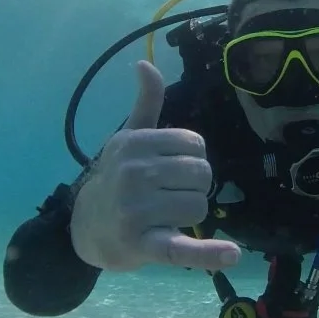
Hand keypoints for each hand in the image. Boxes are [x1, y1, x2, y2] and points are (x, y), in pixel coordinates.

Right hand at [69, 61, 242, 272]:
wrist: (87, 227)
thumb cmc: (117, 179)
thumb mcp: (128, 138)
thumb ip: (145, 103)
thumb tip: (144, 63)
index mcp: (134, 144)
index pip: (194, 144)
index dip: (191, 159)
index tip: (171, 170)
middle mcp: (133, 174)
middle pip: (201, 174)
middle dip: (194, 186)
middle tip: (169, 196)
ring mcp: (136, 210)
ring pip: (199, 205)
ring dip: (192, 213)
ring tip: (167, 216)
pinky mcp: (143, 244)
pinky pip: (181, 248)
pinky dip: (207, 254)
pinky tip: (230, 254)